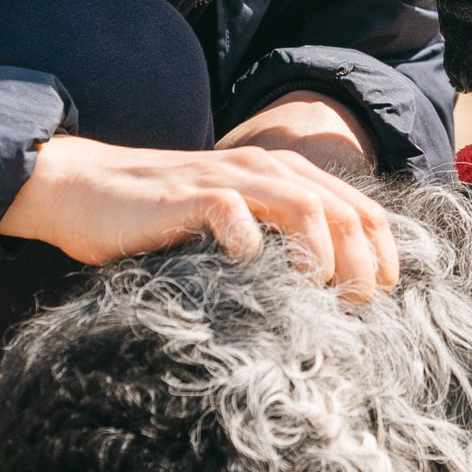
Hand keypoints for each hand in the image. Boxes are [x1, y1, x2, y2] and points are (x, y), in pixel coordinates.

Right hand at [0, 128, 400, 296]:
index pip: (356, 206)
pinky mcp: (190, 195)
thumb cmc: (161, 219)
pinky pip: (234, 212)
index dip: (382, 250)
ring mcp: (227, 178)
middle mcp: (263, 168)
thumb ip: (274, 242)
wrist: (85, 189)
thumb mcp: (231, 225)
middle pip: (340, 208)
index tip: (386, 294)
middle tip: (359, 304)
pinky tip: (250, 271)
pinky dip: (252, 243)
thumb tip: (328, 296)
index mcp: (282, 173)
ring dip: (322, 253)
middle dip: (362, 260)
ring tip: (321, 293)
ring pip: (303, 204)